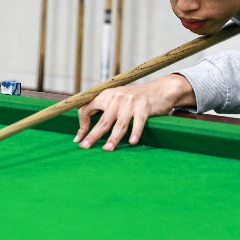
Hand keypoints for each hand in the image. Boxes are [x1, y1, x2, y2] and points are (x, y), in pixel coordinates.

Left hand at [73, 74, 195, 150]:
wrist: (159, 89)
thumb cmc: (135, 98)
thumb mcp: (117, 98)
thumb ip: (103, 109)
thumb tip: (85, 128)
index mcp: (106, 94)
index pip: (87, 109)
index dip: (82, 125)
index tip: (79, 138)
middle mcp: (116, 97)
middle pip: (103, 120)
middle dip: (93, 135)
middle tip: (85, 147)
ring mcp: (130, 102)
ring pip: (119, 124)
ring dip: (113, 138)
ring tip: (107, 149)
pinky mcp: (144, 107)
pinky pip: (138, 122)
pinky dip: (135, 132)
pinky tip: (132, 142)